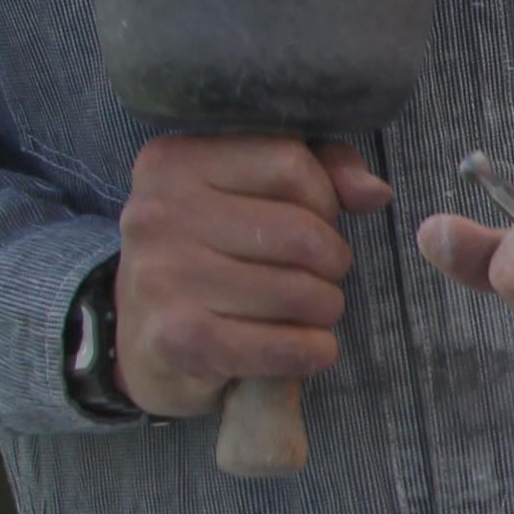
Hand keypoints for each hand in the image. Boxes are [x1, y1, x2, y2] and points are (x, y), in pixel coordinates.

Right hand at [113, 133, 388, 419]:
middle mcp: (158, 214)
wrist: (140, 343)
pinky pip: (287, 345)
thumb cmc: (207, 258)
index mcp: (173, 163)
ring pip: (299, 291)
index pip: (290, 164)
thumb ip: (316, 171)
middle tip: (318, 276)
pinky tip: (305, 348)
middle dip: (331, 261)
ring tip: (306, 311)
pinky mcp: (180, 339)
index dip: (324, 198)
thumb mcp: (246, 194)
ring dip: (324, 309)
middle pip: (302, 233)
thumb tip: (373, 192)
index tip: (312, 221)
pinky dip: (314, 351)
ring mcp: (164, 277)